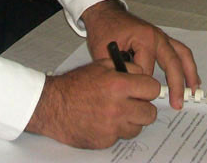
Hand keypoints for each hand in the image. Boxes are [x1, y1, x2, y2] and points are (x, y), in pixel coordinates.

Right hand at [26, 59, 159, 147]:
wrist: (53, 106)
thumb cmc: (74, 85)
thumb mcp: (101, 65)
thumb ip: (125, 67)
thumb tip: (143, 74)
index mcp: (118, 85)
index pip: (152, 89)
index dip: (149, 88)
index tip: (145, 90)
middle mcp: (118, 107)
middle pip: (150, 113)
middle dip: (144, 106)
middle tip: (135, 103)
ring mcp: (112, 127)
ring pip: (138, 127)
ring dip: (131, 120)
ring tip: (118, 111)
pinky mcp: (106, 140)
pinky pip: (122, 136)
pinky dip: (117, 130)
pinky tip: (105, 120)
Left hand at [81, 1, 199, 110]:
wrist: (105, 14)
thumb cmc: (105, 29)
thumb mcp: (105, 52)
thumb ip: (118, 71)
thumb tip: (132, 88)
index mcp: (144, 38)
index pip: (147, 70)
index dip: (141, 85)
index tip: (137, 95)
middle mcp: (157, 36)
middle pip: (173, 63)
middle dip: (176, 85)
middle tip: (177, 103)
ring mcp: (161, 37)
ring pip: (182, 55)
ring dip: (189, 73)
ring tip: (193, 90)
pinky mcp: (162, 39)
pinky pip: (180, 51)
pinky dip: (187, 64)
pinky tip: (190, 77)